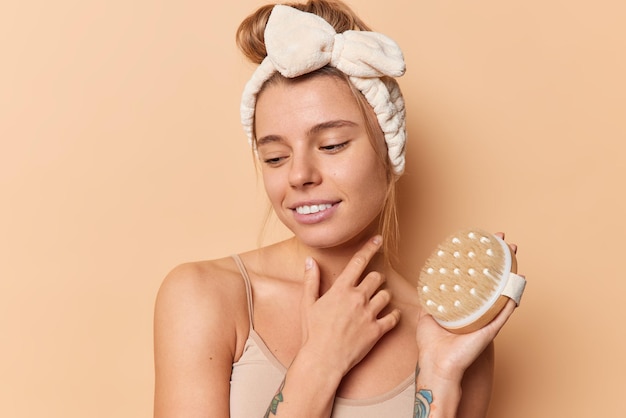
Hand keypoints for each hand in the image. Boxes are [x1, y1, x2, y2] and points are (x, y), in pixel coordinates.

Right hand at [298, 236, 400, 376]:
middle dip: (375, 278)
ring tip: (377, 300)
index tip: (379, 239)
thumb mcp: (307, 304)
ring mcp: (369, 314)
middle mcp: (357, 298)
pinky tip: (390, 316)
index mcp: (341, 289)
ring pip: (386, 295)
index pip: (358, 262)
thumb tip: (310, 261)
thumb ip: (311, 280)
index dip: (370, 247)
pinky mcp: (377, 331)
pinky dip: (394, 315)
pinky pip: (393, 317)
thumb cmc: (312, 333)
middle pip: (376, 277)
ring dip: (383, 295)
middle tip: (371, 284)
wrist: (322, 360)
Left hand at [415, 232, 521, 380]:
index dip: (481, 262)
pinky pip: (505, 310)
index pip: (476, 280)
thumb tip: (426, 286)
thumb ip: (429, 301)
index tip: (485, 244)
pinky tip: (518, 283)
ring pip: (502, 291)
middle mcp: (478, 311)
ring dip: (510, 271)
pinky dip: (512, 297)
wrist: (436, 364)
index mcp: (465, 307)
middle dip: (500, 260)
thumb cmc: (431, 345)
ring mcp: (486, 319)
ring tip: (514, 253)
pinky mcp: (490, 329)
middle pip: (493, 281)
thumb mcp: (426, 315)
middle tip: (505, 242)